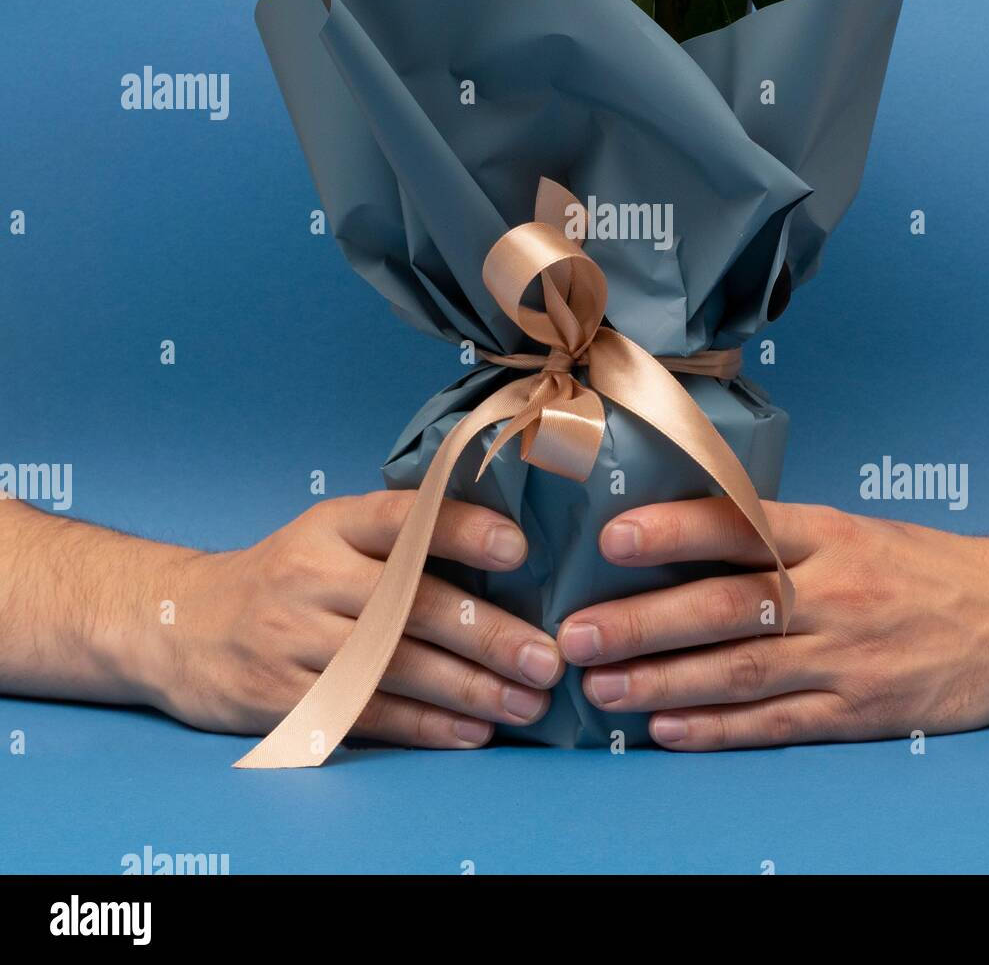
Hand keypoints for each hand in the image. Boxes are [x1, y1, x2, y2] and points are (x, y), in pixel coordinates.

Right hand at [143, 491, 563, 748]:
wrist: (180, 626)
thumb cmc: (287, 576)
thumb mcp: (330, 534)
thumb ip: (400, 540)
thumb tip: (509, 557)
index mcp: (332, 525)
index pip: (403, 518)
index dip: (462, 529)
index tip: (520, 547)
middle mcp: (310, 576)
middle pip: (409, 603)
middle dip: (488, 634)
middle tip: (548, 657)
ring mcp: (290, 639)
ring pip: (394, 666)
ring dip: (469, 689)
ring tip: (526, 702)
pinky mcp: (279, 699)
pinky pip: (365, 715)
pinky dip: (425, 726)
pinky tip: (472, 731)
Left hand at [557, 499, 988, 750]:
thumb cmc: (923, 566)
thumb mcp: (855, 527)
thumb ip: (779, 536)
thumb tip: (683, 534)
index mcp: (831, 533)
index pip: (741, 525)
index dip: (674, 529)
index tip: (613, 536)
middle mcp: (835, 591)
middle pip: (726, 606)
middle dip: (643, 622)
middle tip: (577, 634)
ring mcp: (848, 656)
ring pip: (741, 670)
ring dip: (663, 681)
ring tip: (601, 686)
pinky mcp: (862, 711)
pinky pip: (777, 723)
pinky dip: (718, 730)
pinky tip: (668, 730)